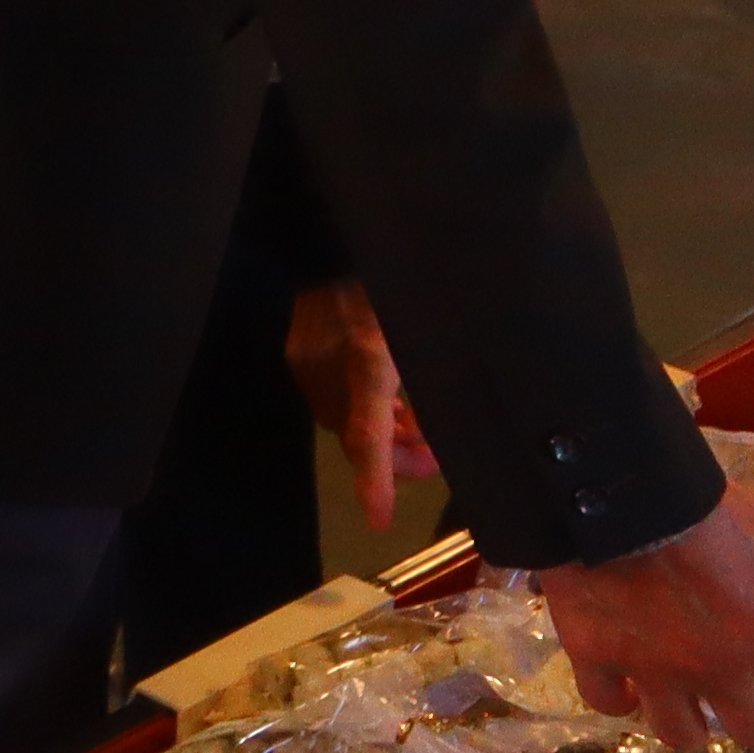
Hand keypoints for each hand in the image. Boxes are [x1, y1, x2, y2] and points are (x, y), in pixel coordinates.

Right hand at [281, 283, 438, 526]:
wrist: (337, 234)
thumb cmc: (407, 277)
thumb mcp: (434, 326)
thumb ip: (442, 372)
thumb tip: (453, 423)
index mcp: (369, 356)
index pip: (367, 431)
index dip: (375, 479)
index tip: (379, 518)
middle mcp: (329, 361)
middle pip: (356, 434)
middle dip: (395, 457)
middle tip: (433, 461)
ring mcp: (309, 355)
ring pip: (343, 419)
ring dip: (379, 433)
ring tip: (415, 430)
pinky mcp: (300, 347)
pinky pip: (331, 395)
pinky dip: (360, 408)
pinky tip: (387, 400)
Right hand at [538, 484, 753, 752]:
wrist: (608, 492)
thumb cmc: (695, 502)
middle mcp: (719, 671)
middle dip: (750, 709)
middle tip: (735, 681)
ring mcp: (654, 672)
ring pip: (682, 736)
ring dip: (686, 714)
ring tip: (678, 689)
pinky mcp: (595, 659)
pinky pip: (608, 703)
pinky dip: (617, 694)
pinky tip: (621, 678)